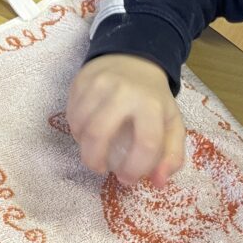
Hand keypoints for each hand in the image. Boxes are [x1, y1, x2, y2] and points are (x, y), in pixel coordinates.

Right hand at [66, 54, 184, 185]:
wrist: (133, 59)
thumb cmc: (152, 98)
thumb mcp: (171, 123)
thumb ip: (171, 155)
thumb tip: (158, 183)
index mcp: (152, 104)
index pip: (145, 143)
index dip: (135, 168)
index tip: (127, 178)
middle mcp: (124, 92)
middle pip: (99, 134)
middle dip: (94, 160)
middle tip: (100, 169)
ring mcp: (98, 84)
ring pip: (80, 125)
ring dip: (83, 145)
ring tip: (93, 148)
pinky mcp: (80, 80)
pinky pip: (71, 114)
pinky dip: (76, 129)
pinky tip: (86, 131)